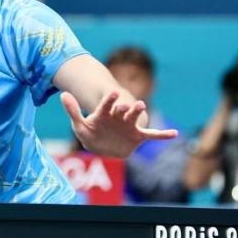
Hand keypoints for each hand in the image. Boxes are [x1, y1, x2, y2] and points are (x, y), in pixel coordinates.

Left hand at [61, 90, 177, 158]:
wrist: (102, 145)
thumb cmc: (90, 133)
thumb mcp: (79, 124)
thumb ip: (73, 111)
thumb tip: (63, 94)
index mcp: (104, 112)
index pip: (106, 104)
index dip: (109, 100)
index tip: (112, 92)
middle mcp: (118, 116)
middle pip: (122, 110)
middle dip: (124, 107)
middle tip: (127, 104)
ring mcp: (129, 125)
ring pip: (135, 118)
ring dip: (138, 113)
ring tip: (142, 106)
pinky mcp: (137, 136)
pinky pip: (152, 135)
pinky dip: (162, 135)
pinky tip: (174, 134)